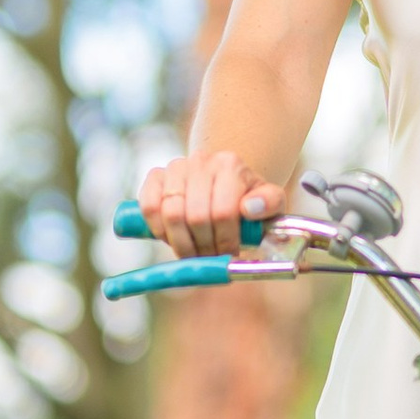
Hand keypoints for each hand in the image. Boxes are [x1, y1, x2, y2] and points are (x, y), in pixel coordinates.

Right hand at [136, 149, 287, 256]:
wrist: (226, 183)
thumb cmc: (249, 199)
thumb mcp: (271, 202)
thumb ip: (270, 203)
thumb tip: (249, 208)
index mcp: (231, 165)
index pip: (223, 212)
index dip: (224, 241)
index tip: (228, 255)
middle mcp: (201, 161)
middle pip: (196, 216)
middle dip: (203, 246)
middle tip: (210, 257)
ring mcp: (176, 167)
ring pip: (171, 213)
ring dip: (181, 243)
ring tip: (193, 252)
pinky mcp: (155, 176)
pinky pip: (148, 206)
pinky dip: (157, 229)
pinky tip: (171, 238)